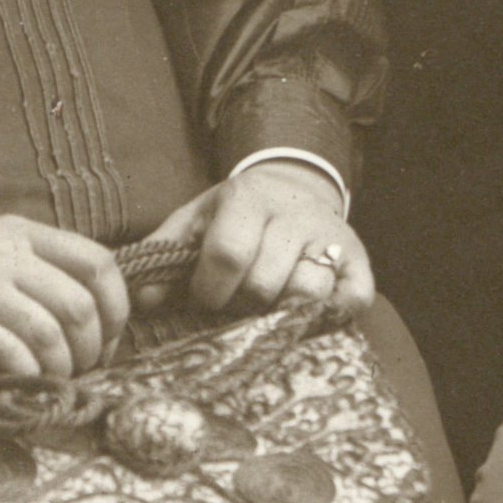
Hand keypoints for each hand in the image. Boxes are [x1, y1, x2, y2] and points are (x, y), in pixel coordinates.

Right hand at [0, 214, 131, 388]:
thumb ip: (39, 271)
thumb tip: (97, 316)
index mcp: (22, 233)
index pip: (98, 261)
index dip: (117, 307)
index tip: (109, 339)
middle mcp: (4, 252)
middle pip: (79, 304)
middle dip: (92, 349)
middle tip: (81, 370)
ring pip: (49, 331)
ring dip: (61, 368)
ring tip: (52, 381)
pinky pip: (9, 350)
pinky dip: (26, 374)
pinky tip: (20, 382)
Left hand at [170, 150, 373, 318]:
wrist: (294, 187)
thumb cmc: (235, 214)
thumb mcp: (196, 219)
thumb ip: (166, 253)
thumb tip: (143, 298)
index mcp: (248, 199)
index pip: (228, 253)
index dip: (209, 289)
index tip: (204, 299)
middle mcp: (294, 215)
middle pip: (265, 283)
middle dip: (240, 306)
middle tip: (234, 305)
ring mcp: (331, 238)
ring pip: (307, 293)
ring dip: (281, 312)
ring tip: (266, 307)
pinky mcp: (359, 261)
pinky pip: (352, 300)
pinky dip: (330, 315)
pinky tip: (306, 313)